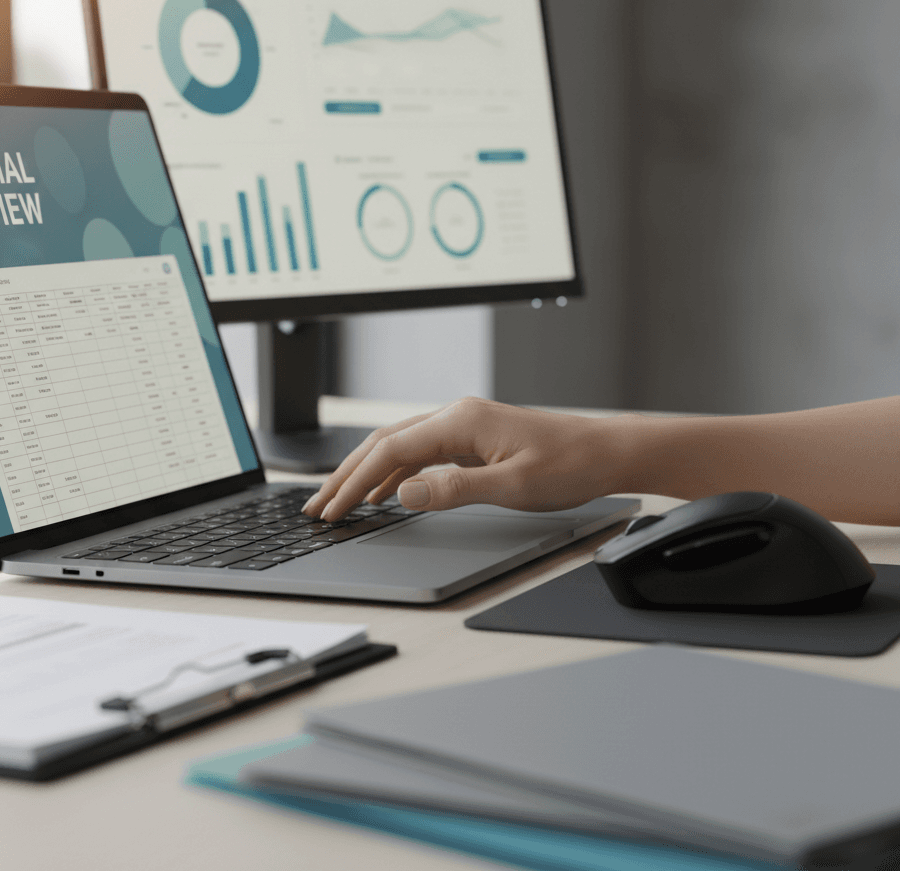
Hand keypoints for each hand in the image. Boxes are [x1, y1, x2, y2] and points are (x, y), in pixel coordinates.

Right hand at [302, 397, 617, 522]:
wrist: (606, 451)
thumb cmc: (570, 464)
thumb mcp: (514, 485)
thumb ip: (456, 489)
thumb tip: (405, 494)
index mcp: (461, 421)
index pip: (391, 450)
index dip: (356, 481)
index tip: (332, 508)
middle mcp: (456, 417)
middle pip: (385, 443)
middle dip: (348, 475)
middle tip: (319, 506)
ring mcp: (463, 427)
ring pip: (399, 447)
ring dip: (367, 473)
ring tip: (340, 501)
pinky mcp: (472, 440)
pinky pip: (421, 454)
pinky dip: (395, 473)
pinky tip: (386, 493)